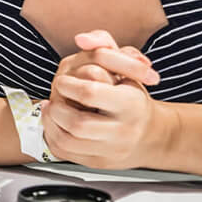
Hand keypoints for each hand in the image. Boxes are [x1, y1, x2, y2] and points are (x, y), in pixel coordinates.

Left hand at [42, 30, 159, 168]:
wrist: (150, 134)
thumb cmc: (131, 93)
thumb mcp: (123, 62)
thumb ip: (102, 42)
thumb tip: (82, 39)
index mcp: (130, 103)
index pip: (90, 93)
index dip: (69, 85)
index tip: (62, 80)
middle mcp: (123, 130)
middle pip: (77, 123)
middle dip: (57, 108)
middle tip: (53, 98)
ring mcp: (112, 150)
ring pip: (69, 141)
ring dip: (51, 122)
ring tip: (51, 109)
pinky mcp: (99, 162)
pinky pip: (67, 153)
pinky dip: (53, 136)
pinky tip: (55, 124)